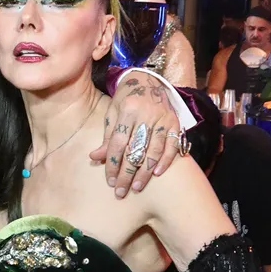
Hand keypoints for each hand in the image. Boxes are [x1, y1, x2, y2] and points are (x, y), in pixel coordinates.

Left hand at [90, 73, 180, 197]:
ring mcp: (163, 118)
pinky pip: (171, 145)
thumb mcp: (112, 113)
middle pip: (135, 150)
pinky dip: (165, 160)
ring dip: (145, 172)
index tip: (110, 181)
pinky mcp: (174, 122)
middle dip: (127, 174)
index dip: (113, 164)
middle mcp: (146, 114)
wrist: (148, 80)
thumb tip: (95, 158)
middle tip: (121, 191)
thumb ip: (107, 136)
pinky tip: (157, 173)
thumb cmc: (126, 99)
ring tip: (136, 187)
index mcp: (128, 110)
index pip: (118, 143)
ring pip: (154, 150)